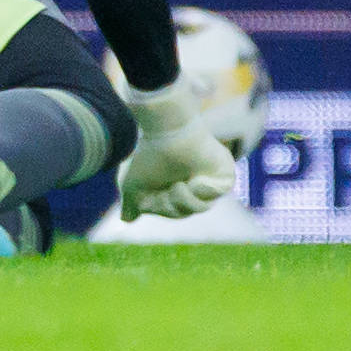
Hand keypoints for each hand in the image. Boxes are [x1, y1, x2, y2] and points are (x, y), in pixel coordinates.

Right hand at [118, 77, 239, 220]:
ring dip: (187, 200)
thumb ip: (131, 204)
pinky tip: (195, 180)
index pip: (172, 210)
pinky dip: (205, 190)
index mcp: (174, 184)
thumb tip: (126, 220)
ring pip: (202, 206)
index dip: (161, 208)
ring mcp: (209, 178)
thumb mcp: (132, 185)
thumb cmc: (147, 154)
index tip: (152, 199)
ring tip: (181, 184)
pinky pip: (218, 193)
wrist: (165, 130)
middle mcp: (192, 181)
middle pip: (186, 210)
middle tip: (167, 191)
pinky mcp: (224, 174)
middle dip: (173, 206)